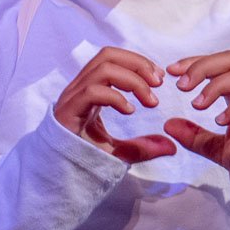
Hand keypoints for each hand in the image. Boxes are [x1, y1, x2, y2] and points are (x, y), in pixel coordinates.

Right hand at [54, 46, 176, 163]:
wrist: (58, 175)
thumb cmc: (85, 157)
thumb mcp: (121, 151)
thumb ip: (144, 146)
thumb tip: (172, 146)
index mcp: (90, 88)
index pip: (112, 57)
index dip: (137, 61)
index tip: (159, 79)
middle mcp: (80, 87)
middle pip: (108, 55)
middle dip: (137, 64)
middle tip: (158, 84)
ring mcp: (72, 98)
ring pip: (102, 69)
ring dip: (132, 79)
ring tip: (149, 100)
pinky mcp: (68, 111)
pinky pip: (93, 92)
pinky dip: (116, 97)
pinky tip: (130, 112)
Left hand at [163, 50, 229, 195]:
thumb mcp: (218, 149)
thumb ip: (195, 137)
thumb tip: (167, 124)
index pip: (219, 64)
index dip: (195, 63)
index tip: (171, 72)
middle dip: (203, 67)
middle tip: (181, 85)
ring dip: (215, 86)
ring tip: (196, 105)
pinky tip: (219, 121)